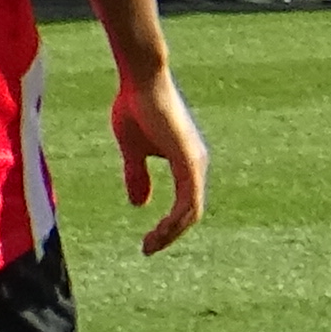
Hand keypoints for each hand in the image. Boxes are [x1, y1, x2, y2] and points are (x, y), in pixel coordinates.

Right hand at [114, 62, 207, 252]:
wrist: (141, 81)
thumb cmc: (136, 108)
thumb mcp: (133, 150)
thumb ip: (137, 176)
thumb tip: (139, 205)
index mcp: (187, 165)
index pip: (185, 206)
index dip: (168, 227)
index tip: (148, 243)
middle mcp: (197, 166)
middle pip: (191, 213)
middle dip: (170, 235)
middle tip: (148, 250)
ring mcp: (195, 162)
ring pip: (191, 211)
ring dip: (171, 232)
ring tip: (150, 246)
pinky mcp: (188, 159)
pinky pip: (188, 199)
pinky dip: (175, 218)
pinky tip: (161, 230)